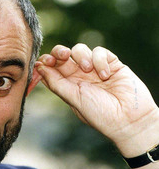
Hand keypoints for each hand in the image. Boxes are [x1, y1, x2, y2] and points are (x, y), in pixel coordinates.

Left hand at [34, 43, 158, 155]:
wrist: (128, 118)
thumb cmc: (99, 114)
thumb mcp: (73, 99)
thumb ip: (56, 83)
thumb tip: (39, 67)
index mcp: (66, 85)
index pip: (51, 68)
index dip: (46, 62)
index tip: (45, 62)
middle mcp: (78, 76)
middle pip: (62, 55)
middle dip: (60, 52)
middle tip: (64, 56)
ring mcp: (94, 69)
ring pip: (79, 49)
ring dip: (81, 56)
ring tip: (88, 70)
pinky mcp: (111, 63)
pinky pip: (100, 52)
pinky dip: (100, 60)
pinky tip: (105, 74)